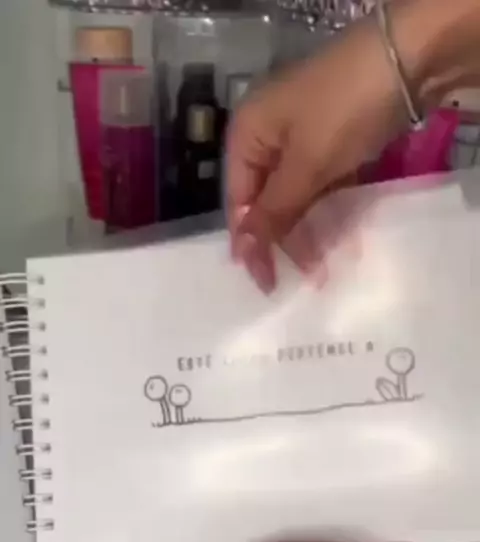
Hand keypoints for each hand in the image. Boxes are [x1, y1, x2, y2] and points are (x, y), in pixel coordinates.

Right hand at [227, 18, 407, 291]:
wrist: (407, 60)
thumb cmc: (342, 112)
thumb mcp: (305, 166)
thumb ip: (274, 212)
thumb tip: (242, 252)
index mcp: (247, 135)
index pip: (239, 200)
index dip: (250, 242)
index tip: (266, 282)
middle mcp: (268, 136)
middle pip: (267, 200)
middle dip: (284, 240)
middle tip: (306, 277)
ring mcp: (302, 137)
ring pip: (297, 196)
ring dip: (310, 230)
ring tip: (326, 266)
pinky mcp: (334, 141)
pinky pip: (322, 186)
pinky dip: (329, 211)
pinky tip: (340, 238)